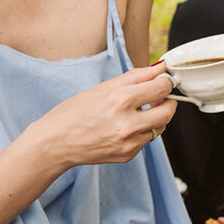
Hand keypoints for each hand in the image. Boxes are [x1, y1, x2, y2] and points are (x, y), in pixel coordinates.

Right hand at [31, 64, 176, 168]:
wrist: (55, 143)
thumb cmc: (73, 113)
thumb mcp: (103, 88)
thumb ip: (135, 77)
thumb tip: (158, 68)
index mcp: (121, 100)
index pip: (161, 87)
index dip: (165, 81)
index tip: (163, 80)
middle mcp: (128, 123)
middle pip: (169, 110)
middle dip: (167, 100)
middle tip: (158, 95)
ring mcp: (129, 142)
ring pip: (160, 126)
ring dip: (156, 117)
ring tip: (138, 111)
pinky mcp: (128, 155)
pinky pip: (147, 140)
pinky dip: (142, 131)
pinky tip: (125, 127)